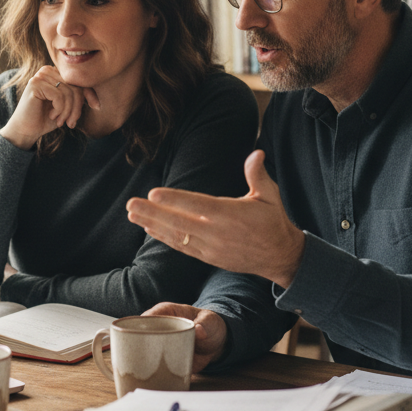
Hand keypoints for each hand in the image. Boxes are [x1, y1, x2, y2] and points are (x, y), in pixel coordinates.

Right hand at [0, 66, 99, 149]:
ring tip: (61, 121)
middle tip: (71, 123)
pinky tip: (52, 116)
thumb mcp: (66, 107)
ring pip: (68, 92)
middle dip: (77, 107)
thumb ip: (78, 99)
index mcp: (56, 73)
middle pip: (75, 86)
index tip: (97, 107)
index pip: (79, 80)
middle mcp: (48, 71)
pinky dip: (59, 110)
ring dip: (68, 111)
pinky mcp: (35, 84)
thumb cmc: (46, 119)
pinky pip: (58, 96)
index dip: (89, 94)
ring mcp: (40, 76)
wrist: (26, 130)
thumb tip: (97, 101)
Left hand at [126, 150, 304, 287]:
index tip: (153, 194)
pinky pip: (182, 247)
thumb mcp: (270, 196)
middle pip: (179, 222)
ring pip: (176, 236)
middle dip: (153, 213)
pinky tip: (149, 228)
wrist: (280, 257)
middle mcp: (218, 233)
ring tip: (132, 214)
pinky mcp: (208, 257)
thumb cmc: (273, 221)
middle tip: (131, 204)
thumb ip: (258, 175)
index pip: (198, 206)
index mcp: (231, 215)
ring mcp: (211, 248)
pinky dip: (164, 238)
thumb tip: (256, 152)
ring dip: (153, 224)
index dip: (175, 200)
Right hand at [142, 303, 226, 372]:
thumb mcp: (211, 321)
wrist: (217, 343)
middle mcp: (158, 328)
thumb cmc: (211, 325)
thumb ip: (205, 324)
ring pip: (143, 351)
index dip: (138, 327)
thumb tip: (199, 330)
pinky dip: (150, 372)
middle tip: (137, 359)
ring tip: (140, 371)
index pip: (146, 318)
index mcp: (165, 313)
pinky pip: (153, 365)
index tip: (136, 337)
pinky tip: (147, 379)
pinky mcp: (163, 359)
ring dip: (140, 361)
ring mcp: (159, 344)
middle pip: (139, 336)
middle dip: (135, 347)